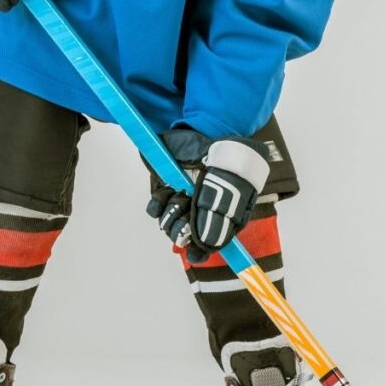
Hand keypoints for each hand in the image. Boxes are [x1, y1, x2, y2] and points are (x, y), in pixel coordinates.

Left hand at [147, 130, 270, 263]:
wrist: (207, 132)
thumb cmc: (224, 160)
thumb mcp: (229, 189)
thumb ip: (218, 218)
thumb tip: (205, 245)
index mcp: (220, 216)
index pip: (208, 244)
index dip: (200, 252)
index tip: (194, 254)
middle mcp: (200, 212)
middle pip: (185, 237)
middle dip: (182, 229)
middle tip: (187, 213)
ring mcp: (182, 201)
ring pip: (168, 224)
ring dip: (171, 213)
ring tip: (180, 195)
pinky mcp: (165, 189)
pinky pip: (155, 208)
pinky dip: (158, 204)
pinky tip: (167, 192)